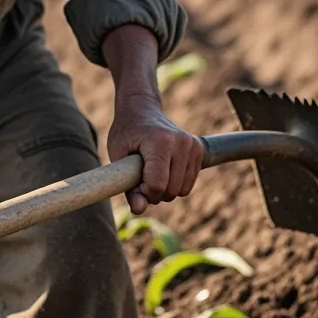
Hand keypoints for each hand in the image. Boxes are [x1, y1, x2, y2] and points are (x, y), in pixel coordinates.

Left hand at [108, 94, 204, 214]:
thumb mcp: (118, 156)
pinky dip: (176, 184)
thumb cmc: (126, 132)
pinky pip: (189, 184)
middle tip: (140, 175)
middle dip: (154, 192)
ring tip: (152, 170)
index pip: (157, 185)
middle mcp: (182, 143)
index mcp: (160, 142)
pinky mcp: (199, 150)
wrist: (140, 108)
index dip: (143, 192)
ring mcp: (193, 146)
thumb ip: (128, 185)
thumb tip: (139, 210)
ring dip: (165, 189)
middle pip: (171, 191)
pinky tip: (164, 168)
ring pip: (182, 191)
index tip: (134, 182)